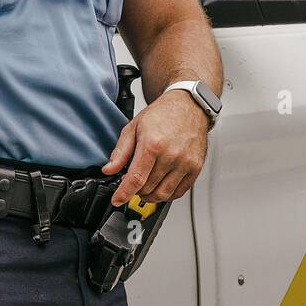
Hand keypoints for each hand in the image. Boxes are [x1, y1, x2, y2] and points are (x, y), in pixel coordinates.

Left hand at [101, 89, 209, 206]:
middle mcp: (171, 155)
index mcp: (153, 144)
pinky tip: (160, 187)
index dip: (124, 194)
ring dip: (150, 196)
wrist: (188, 105)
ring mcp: (185, 163)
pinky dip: (167, 195)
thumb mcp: (134, 128)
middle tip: (132, 184)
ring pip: (163, 194)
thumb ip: (120, 152)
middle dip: (135, 191)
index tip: (117, 200)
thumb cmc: (163, 114)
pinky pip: (179, 192)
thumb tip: (109, 170)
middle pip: (148, 188)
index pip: (136, 179)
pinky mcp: (195, 167)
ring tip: (145, 188)